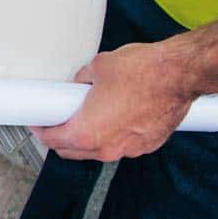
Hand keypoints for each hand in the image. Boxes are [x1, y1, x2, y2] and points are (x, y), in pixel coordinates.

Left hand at [31, 41, 197, 162]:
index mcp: (87, 133)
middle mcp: (106, 148)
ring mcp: (129, 150)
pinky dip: (113, 135)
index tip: (38, 121)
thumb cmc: (143, 72)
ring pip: (97, 150)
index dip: (40, 129)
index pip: (51, 140)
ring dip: (87, 137)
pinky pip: (122, 144)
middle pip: (71, 151)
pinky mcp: (147, 145)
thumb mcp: (97, 67)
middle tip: (58, 118)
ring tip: (88, 115)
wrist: (180, 75)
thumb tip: (78, 83)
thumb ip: (81, 80)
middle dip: (60, 136)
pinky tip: (115, 116)